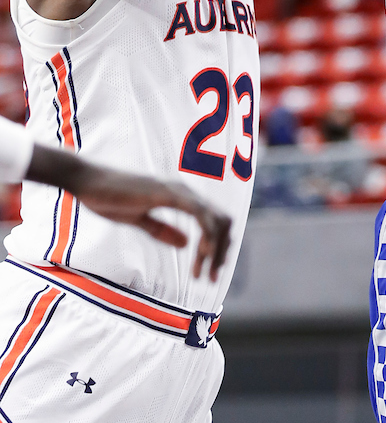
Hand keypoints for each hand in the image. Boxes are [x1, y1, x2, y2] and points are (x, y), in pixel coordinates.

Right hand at [28, 145, 232, 279]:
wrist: (88, 182)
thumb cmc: (110, 197)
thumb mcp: (139, 219)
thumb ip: (162, 230)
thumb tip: (186, 243)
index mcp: (180, 196)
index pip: (214, 220)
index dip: (217, 246)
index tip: (207, 270)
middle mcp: (184, 191)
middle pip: (222, 221)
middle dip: (222, 251)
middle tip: (212, 277)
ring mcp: (178, 191)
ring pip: (215, 219)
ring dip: (216, 249)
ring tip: (204, 273)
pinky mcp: (167, 194)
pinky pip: (198, 213)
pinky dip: (207, 234)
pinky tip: (203, 253)